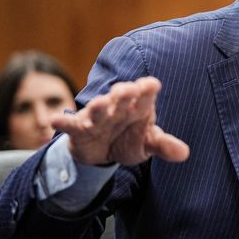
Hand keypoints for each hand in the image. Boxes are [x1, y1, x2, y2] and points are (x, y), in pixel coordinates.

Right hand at [51, 77, 189, 165]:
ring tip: (99, 104)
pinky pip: (69, 125)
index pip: (145, 95)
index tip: (151, 85)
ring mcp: (97, 117)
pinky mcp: (78, 129)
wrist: (103, 151)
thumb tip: (185, 153)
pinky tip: (53, 121)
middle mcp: (117, 107)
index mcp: (139, 106)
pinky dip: (62, 123)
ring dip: (97, 106)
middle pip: (121, 98)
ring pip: (97, 109)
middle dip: (123, 94)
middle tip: (126, 90)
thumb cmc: (129, 139)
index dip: (147, 89)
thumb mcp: (147, 144)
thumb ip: (164, 146)